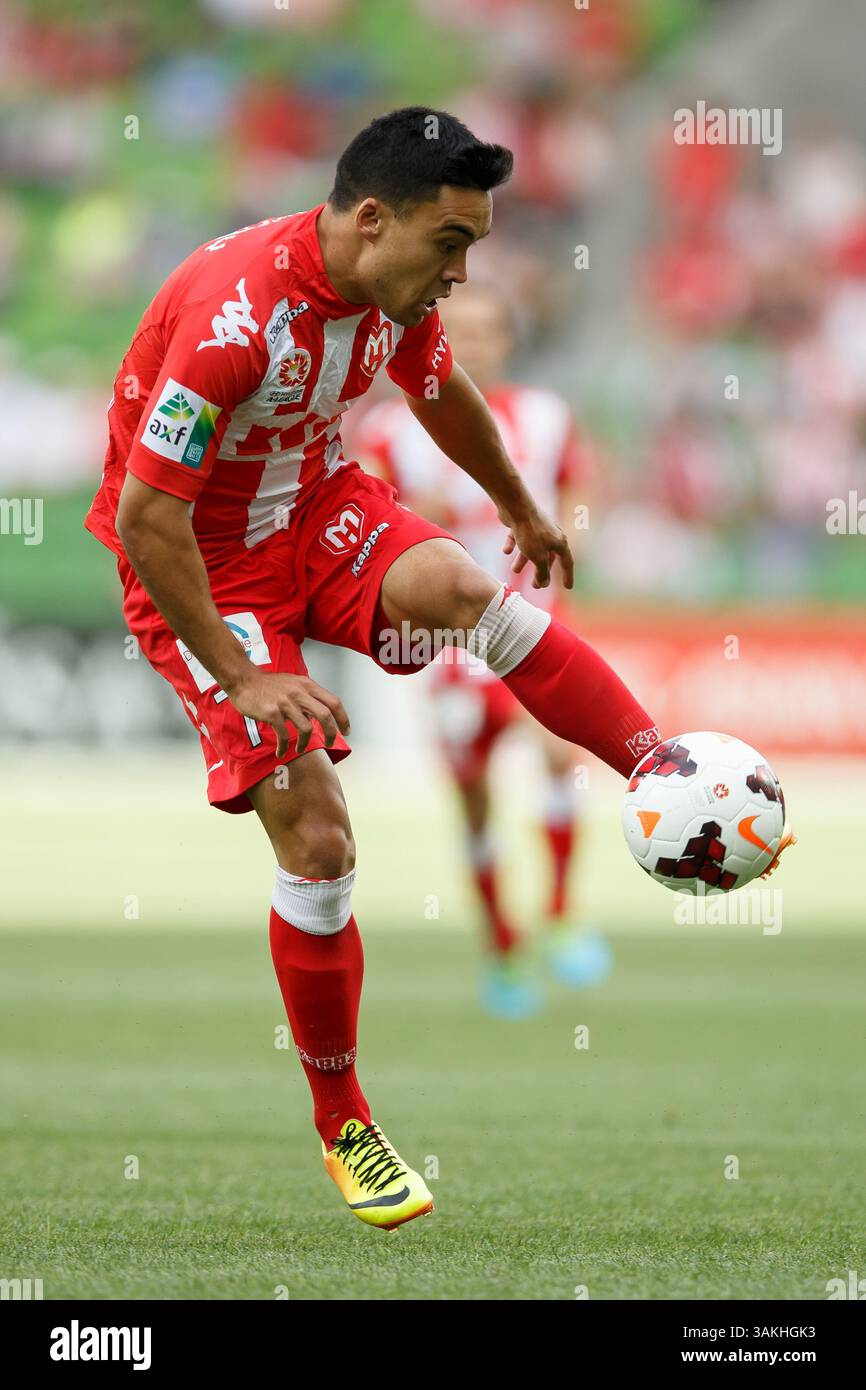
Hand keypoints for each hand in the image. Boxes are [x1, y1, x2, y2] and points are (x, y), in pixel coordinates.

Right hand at [226, 669, 349, 759]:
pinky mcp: (272, 712)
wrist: (244, 679)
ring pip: (306, 728)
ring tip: (300, 749)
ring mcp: (286, 703)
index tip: (346, 731)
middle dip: (331, 733)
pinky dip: (284, 747)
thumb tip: (318, 717)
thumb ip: (307, 697)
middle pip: (325, 715)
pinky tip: (281, 751)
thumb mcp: (293, 684)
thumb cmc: (268, 684)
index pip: (334, 702)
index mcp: (307, 685)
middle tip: (329, 743)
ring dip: (305, 743)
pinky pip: (283, 735)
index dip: (343, 718)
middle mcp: (299, 693)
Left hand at [501, 507, 574, 589]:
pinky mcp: (523, 523)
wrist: (516, 507)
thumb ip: (542, 573)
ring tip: (514, 570)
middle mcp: (552, 534)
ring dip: (523, 560)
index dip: (568, 576)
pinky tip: (506, 551)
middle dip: (540, 571)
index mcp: (560, 542)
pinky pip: (519, 537)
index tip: (568, 587)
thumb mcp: (538, 558)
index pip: (567, 562)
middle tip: (534, 585)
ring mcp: (537, 528)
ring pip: (532, 548)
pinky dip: (514, 544)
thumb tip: (545, 584)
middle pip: (548, 557)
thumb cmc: (531, 533)